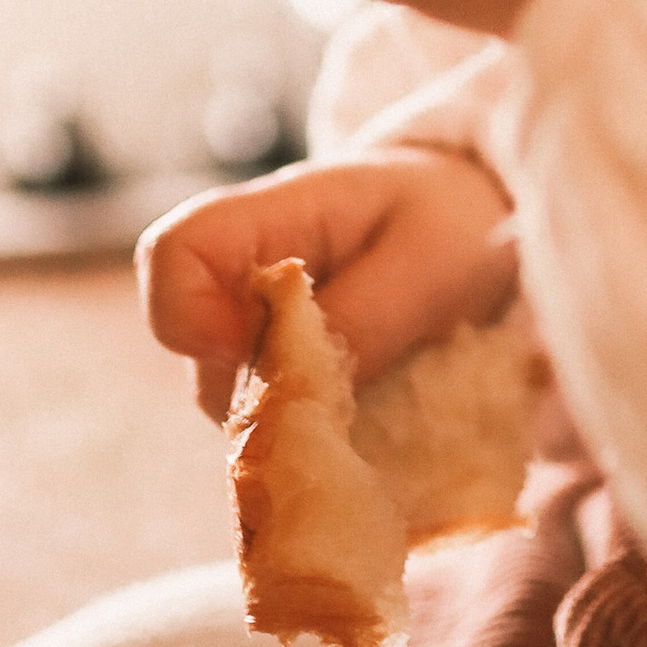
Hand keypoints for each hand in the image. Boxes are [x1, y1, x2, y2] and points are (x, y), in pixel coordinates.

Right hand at [138, 141, 518, 423]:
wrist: (474, 225)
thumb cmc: (450, 219)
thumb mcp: (429, 257)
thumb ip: (363, 316)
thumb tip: (300, 384)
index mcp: (265, 217)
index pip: (171, 256)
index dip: (193, 315)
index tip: (265, 347)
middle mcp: (240, 280)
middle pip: (202, 357)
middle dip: (270, 388)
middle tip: (366, 378)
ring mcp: (253, 333)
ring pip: (237, 403)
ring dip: (301, 414)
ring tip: (390, 381)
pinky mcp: (280, 376)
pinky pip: (274, 423)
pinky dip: (318, 429)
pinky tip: (379, 406)